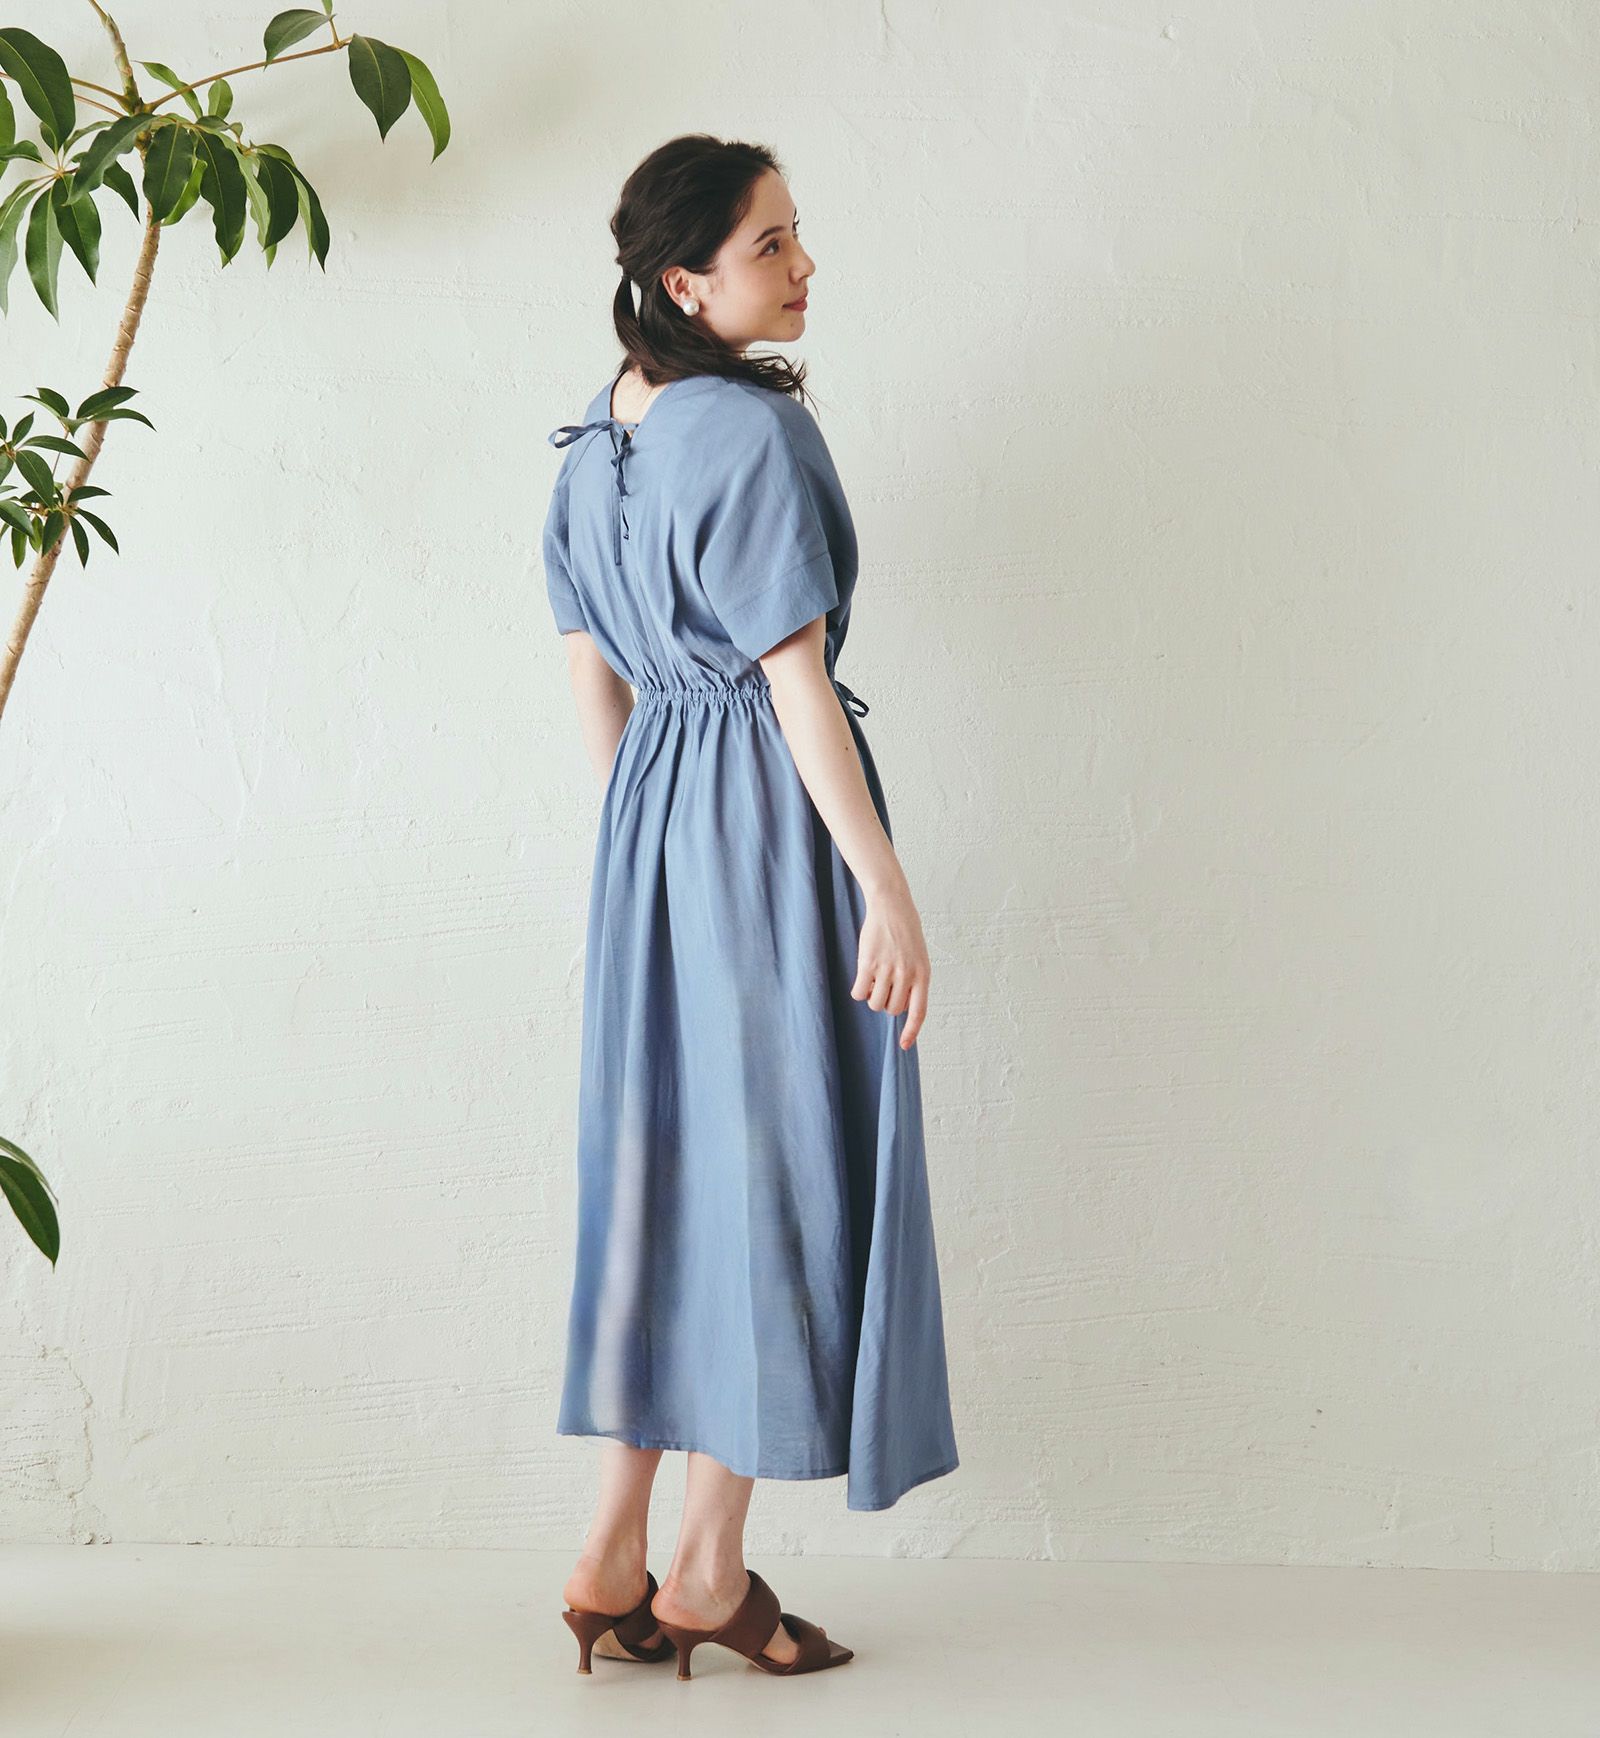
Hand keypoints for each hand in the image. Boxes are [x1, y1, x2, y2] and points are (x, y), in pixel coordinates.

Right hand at [851, 887, 930, 1048]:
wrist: (891, 905)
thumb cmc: (905, 932)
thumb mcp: (918, 957)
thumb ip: (913, 981)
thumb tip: (899, 1007)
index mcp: (923, 975)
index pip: (918, 1012)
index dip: (911, 1031)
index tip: (904, 1045)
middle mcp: (907, 975)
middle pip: (892, 1009)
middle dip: (886, 1002)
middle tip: (883, 985)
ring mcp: (887, 970)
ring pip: (875, 1003)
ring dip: (871, 996)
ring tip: (873, 979)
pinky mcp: (868, 964)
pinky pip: (859, 993)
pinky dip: (858, 990)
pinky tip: (861, 978)